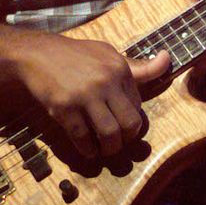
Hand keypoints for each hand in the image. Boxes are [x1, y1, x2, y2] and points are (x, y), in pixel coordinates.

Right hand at [13, 33, 170, 157]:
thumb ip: (137, 67)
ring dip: (110, 149)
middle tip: (120, 142)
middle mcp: (105, 82)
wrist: (38, 54)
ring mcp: (84, 96)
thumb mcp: (109, 54)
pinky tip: (88, 150)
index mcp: (119, 69)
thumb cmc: (76, 55)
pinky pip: (82, 137)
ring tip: (105, 149)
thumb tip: (167, 59)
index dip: (132, 119)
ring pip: (109, 133)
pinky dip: (87, 149)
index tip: (124, 124)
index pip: (137, 105)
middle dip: (128, 139)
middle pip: (130, 123)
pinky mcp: (64, 108)